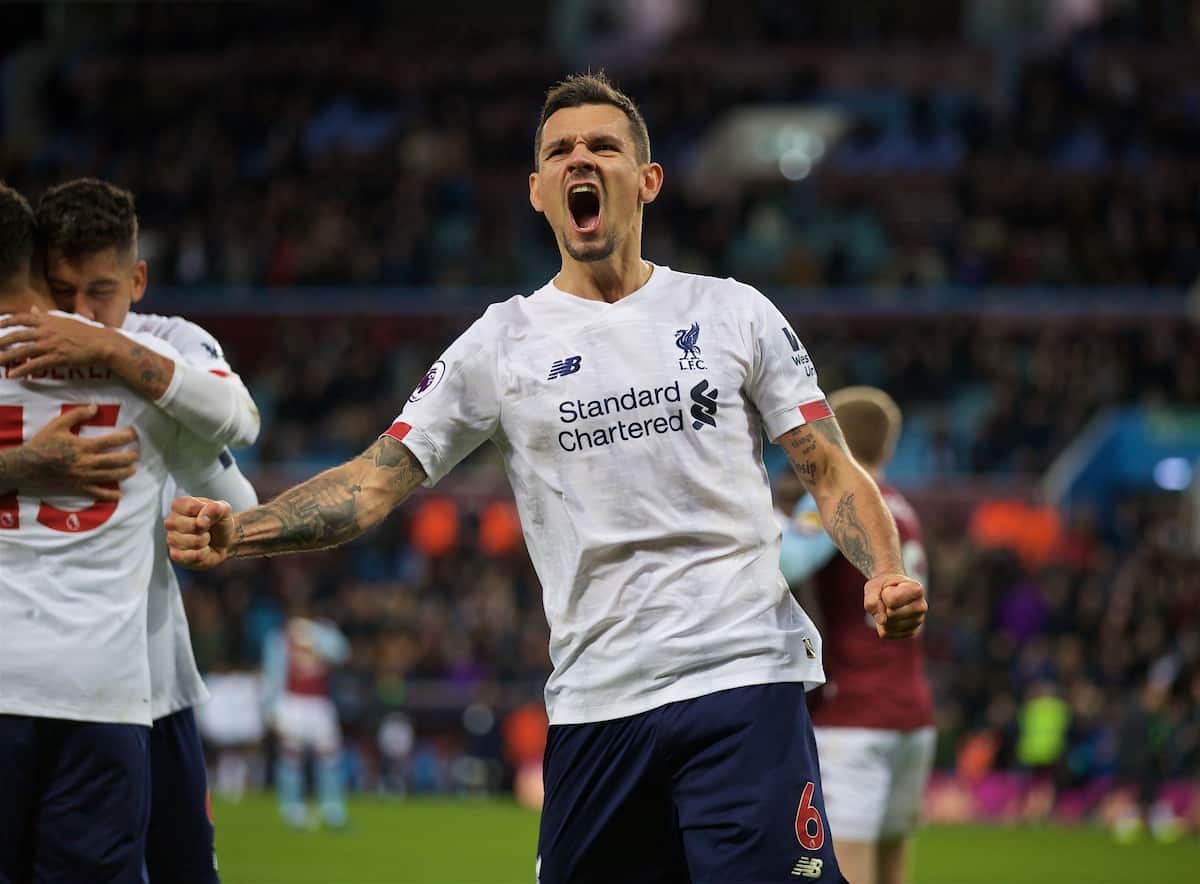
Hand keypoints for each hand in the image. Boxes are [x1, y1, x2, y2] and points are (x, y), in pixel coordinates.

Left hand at [0, 309, 118, 376]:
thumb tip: (33, 309)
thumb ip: (46, 316)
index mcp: (48, 320)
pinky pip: (35, 364)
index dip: (7, 321)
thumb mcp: (64, 320)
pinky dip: (22, 370)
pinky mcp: (57, 358)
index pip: (22, 318)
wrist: (101, 342)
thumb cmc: (85, 331)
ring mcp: (51, 345)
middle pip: (17, 335)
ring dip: (7, 357)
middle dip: (1, 341)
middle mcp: (47, 331)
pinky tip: (13, 375)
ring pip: (23, 350)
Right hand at [24, 404, 137, 500]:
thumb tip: (95, 407)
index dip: (126, 437)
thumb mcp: (58, 425)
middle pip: (115, 460)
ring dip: (124, 473)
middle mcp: (87, 462)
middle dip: (129, 457)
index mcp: (84, 446)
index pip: (111, 441)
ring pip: (110, 476)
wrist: (27, 465)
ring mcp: (83, 477)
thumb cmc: (43, 443)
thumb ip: (78, 415)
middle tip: (136, 454)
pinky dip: (110, 495)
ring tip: (132, 470)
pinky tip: (120, 495)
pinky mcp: (78, 488)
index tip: (134, 434)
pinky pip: (97, 493)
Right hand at [166, 496, 236, 569]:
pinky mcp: (175, 555)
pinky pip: (193, 555)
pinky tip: (201, 549)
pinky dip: (203, 553)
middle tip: (207, 529)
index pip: (191, 508)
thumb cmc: (219, 523)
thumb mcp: (224, 510)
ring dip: (205, 541)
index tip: (208, 515)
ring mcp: (171, 539)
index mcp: (179, 505)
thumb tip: (201, 521)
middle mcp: (171, 521)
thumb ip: (215, 509)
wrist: (223, 542)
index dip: (206, 513)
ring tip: (204, 539)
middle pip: (193, 525)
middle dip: (206, 529)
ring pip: (195, 541)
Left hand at [864, 573, 926, 638]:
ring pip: (888, 626)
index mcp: (917, 590)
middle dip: (883, 607)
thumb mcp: (873, 586)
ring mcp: (918, 621)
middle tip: (888, 599)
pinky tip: (890, 616)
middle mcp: (921, 606)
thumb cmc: (883, 586)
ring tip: (890, 607)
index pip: (892, 600)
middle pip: (891, 614)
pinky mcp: (911, 633)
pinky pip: (887, 633)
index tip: (889, 589)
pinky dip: (882, 626)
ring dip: (882, 617)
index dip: (884, 594)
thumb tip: (882, 621)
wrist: (891, 591)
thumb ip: (872, 599)